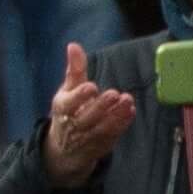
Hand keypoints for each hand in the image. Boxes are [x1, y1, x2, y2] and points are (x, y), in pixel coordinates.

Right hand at [43, 42, 137, 187]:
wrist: (65, 148)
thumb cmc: (68, 110)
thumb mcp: (68, 89)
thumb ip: (74, 69)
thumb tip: (73, 45)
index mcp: (62, 108)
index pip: (69, 103)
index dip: (79, 96)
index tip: (92, 86)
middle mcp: (72, 125)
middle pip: (86, 117)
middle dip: (100, 106)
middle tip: (114, 93)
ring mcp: (87, 137)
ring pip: (101, 128)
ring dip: (115, 115)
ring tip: (127, 101)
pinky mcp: (100, 145)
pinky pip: (112, 135)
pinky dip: (122, 124)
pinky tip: (130, 112)